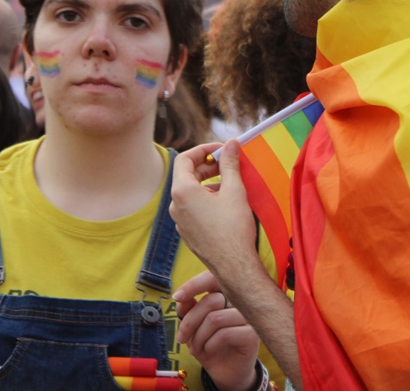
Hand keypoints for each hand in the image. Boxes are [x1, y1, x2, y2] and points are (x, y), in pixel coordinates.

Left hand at [170, 140, 257, 276]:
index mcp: (182, 191)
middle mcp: (175, 205)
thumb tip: (231, 143)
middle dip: (208, 166)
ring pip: (190, 192)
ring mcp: (180, 221)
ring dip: (208, 182)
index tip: (222, 150)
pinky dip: (206, 199)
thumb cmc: (234, 228)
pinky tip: (225, 202)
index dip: (204, 149)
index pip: (185, 158)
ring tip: (230, 182)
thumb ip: (230, 164)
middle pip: (187, 175)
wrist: (234, 266)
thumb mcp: (234, 190)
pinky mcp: (187, 232)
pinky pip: (193, 208)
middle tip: (229, 163)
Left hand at [175, 271, 259, 390]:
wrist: (226, 372)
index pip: (212, 278)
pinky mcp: (252, 334)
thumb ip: (188, 309)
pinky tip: (209, 350)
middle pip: (210, 300)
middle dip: (190, 321)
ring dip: (199, 337)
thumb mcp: (194, 327)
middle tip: (182, 338)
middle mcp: (240, 302)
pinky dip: (210, 344)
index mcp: (227, 294)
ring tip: (196, 348)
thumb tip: (181, 298)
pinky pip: (224, 334)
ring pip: (215, 318)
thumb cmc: (210, 344)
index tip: (177, 297)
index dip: (193, 285)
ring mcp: (249, 317)